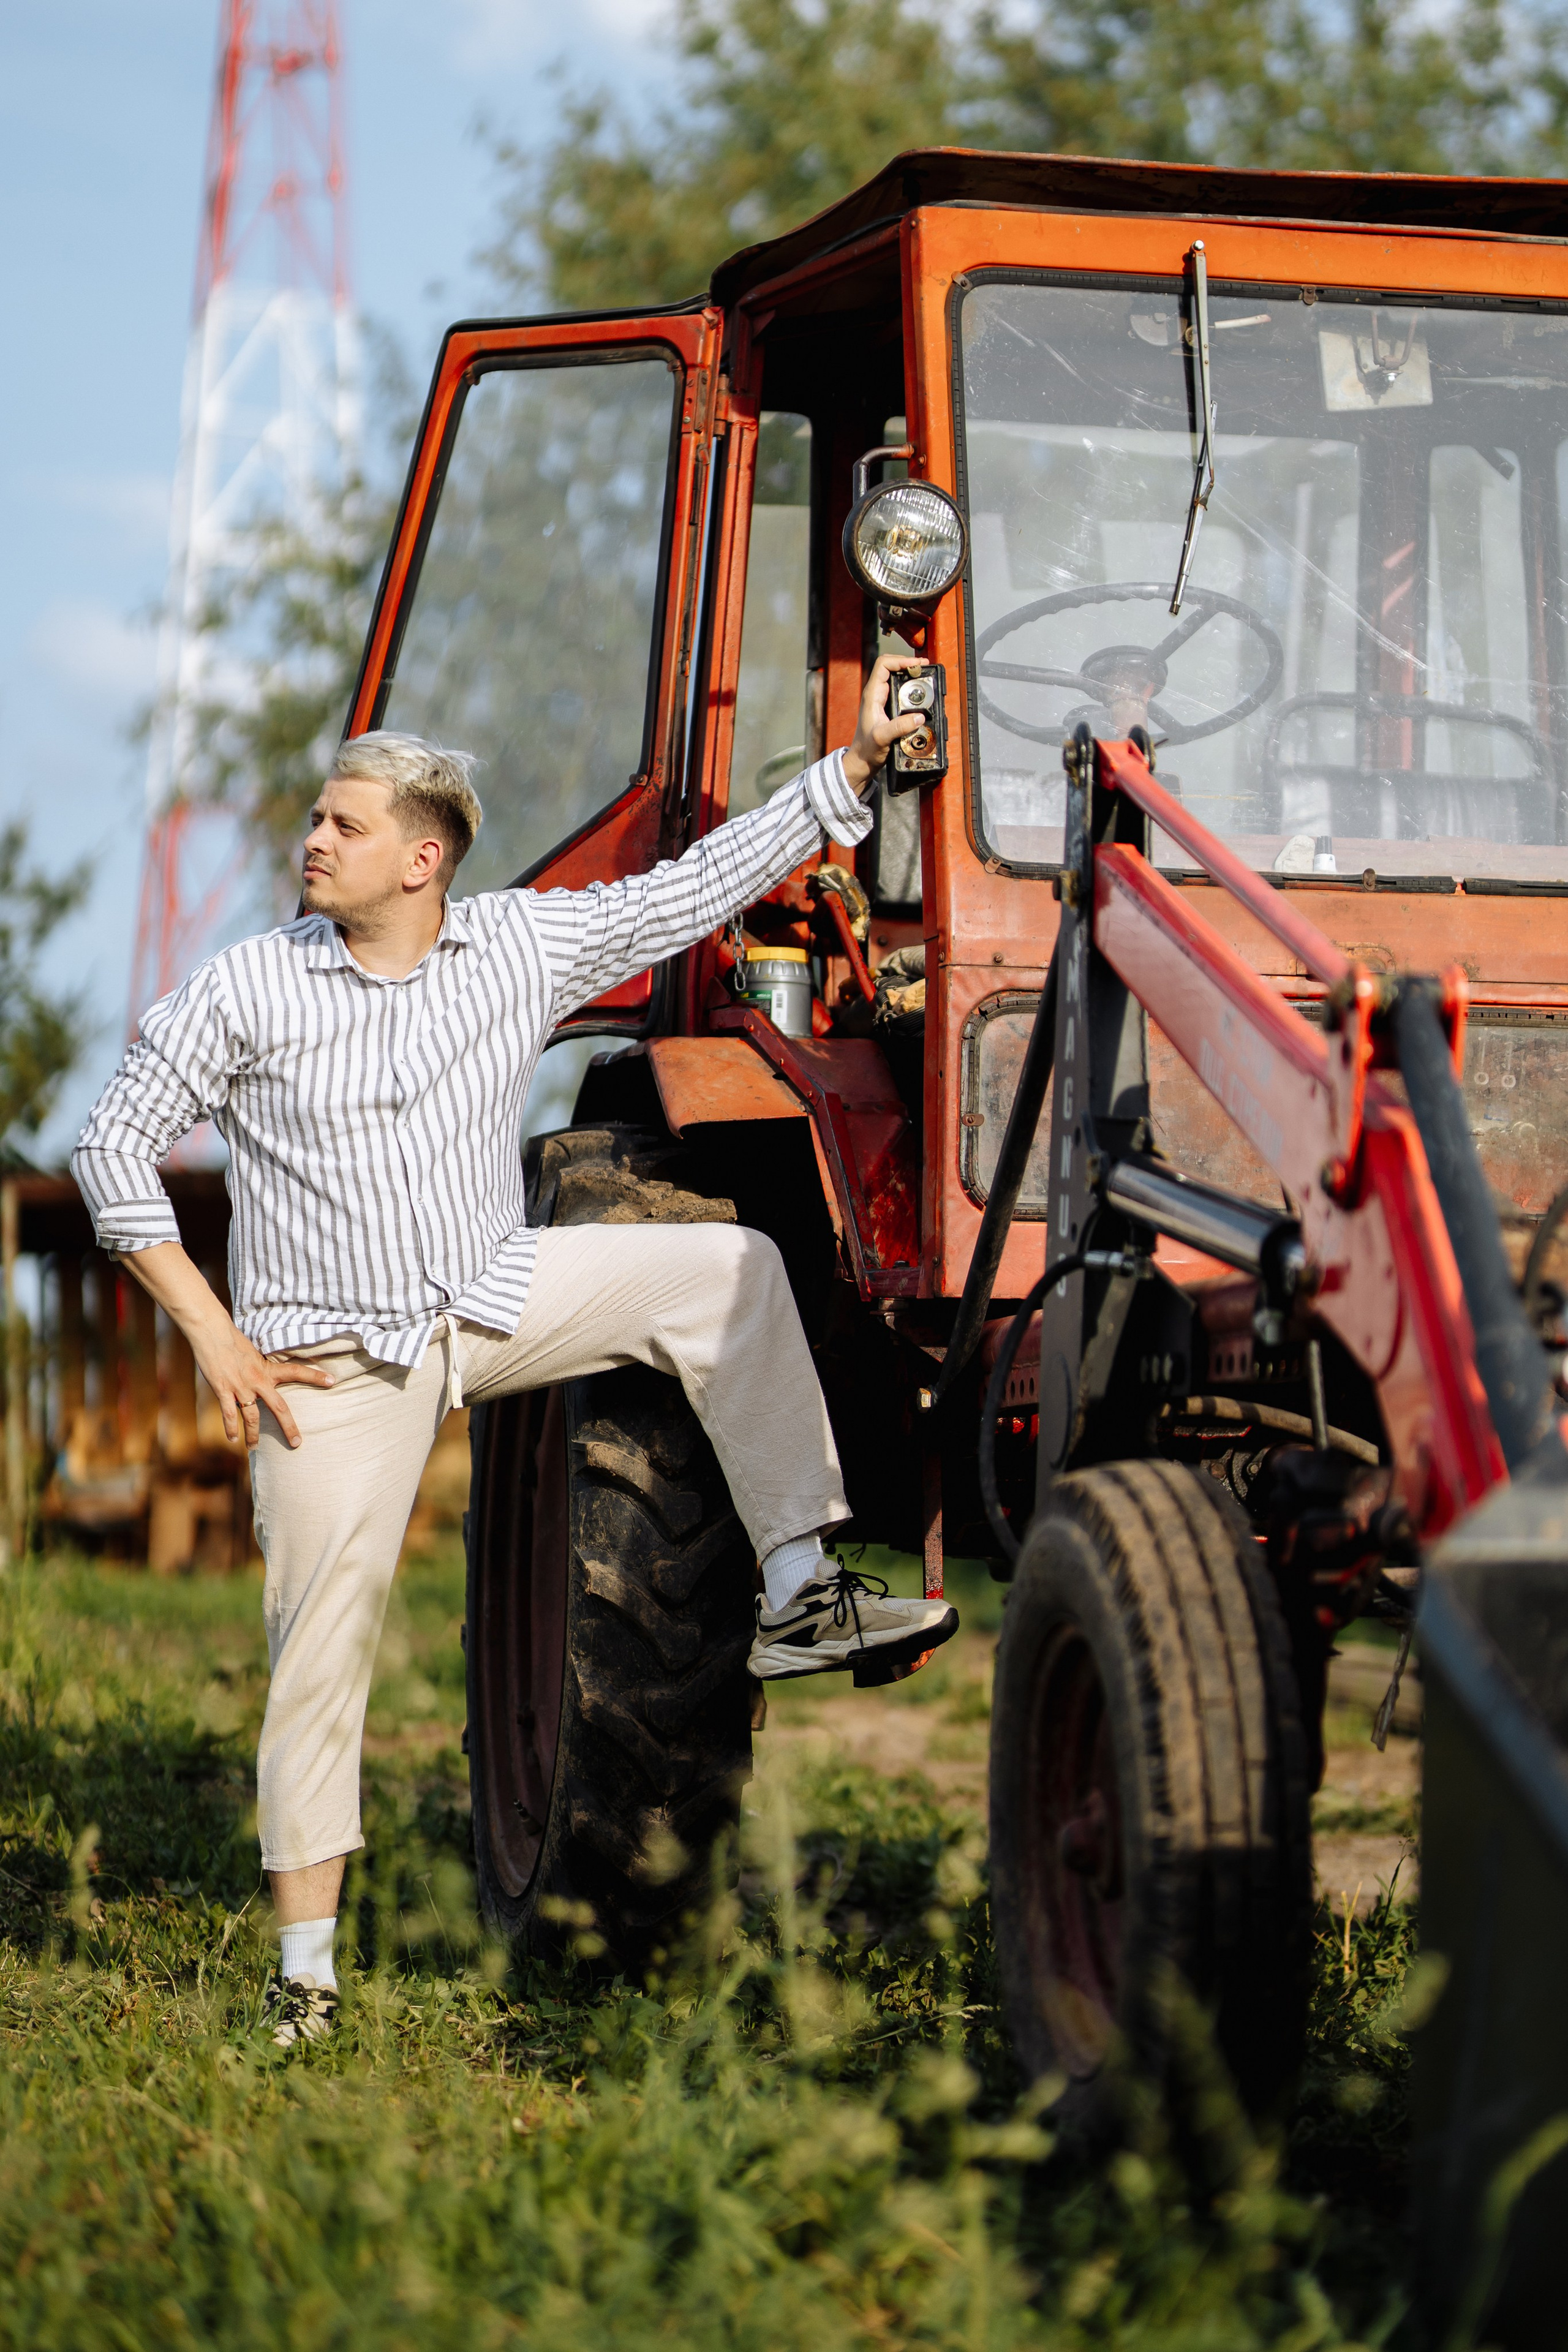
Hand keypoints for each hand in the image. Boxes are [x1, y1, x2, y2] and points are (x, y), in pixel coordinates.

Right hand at [117, 1240, 333, 1448]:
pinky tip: (232, 1439)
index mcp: (267, 1368)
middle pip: (278, 1407)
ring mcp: (240, 1387)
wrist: (211, 1332)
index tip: (332, 1381)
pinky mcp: (223, 1390)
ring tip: (254, 1448)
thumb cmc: (232, 1339)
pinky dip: (230, 1428)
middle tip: (297, 1443)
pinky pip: (229, 1414)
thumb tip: (267, 1375)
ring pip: (252, 1417)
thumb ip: (261, 1367)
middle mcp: (257, 1380)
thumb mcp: (253, 1352)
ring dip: (253, 1435)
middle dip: (288, 1427)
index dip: (315, 1377)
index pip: (296, 1371)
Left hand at [841, 654, 926, 795]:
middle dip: (908, 663)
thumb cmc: (867, 749)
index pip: (884, 664)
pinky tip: (919, 690)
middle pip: (891, 666)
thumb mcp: (882, 738)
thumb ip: (899, 727)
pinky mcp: (887, 706)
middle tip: (924, 668)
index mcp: (872, 694)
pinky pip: (899, 689)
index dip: (901, 660)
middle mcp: (876, 693)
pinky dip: (910, 686)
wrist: (862, 760)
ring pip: (896, 677)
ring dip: (910, 674)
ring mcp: (881, 699)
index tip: (917, 665)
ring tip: (924, 675)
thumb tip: (919, 717)